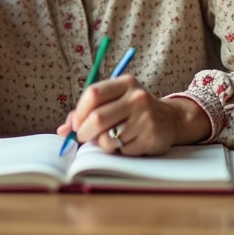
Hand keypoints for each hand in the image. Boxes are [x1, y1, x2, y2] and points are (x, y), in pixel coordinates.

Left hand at [56, 76, 209, 155]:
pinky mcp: (151, 136)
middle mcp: (137, 97)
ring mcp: (146, 117)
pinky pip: (123, 150)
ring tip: (111, 139)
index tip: (76, 124)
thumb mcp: (114, 101)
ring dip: (103, 144)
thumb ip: (87, 112)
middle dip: (84, 132)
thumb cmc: (133, 110)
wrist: (170, 119)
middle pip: (97, 118)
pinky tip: (129, 143)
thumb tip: (63, 131)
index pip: (94, 93)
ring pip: (108, 138)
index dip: (79, 112)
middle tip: (84, 137)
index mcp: (125, 83)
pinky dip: (120, 151)